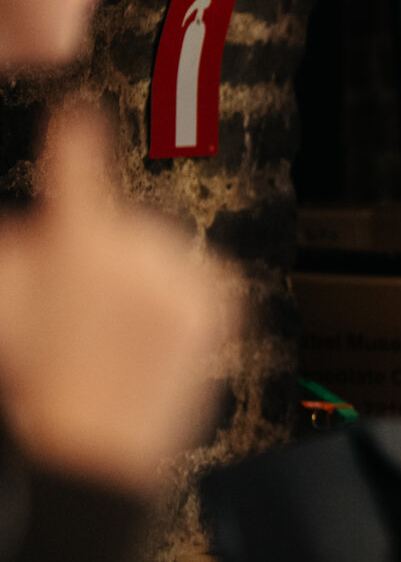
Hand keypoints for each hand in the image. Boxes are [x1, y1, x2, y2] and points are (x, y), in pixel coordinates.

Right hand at [0, 105, 231, 494]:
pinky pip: (192, 273)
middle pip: (114, 221)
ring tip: (105, 328)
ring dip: (131, 271)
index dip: (76, 136)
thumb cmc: (35, 376)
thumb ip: (22, 248)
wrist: (91, 451)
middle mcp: (146, 254)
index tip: (82, 110)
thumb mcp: (6, 296)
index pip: (79, 166)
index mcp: (84, 244)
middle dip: (88, 247)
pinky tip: (142, 328)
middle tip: (69, 304)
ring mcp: (188, 280)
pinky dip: (170, 290)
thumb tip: (39, 229)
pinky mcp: (219, 306)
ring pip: (154, 247)